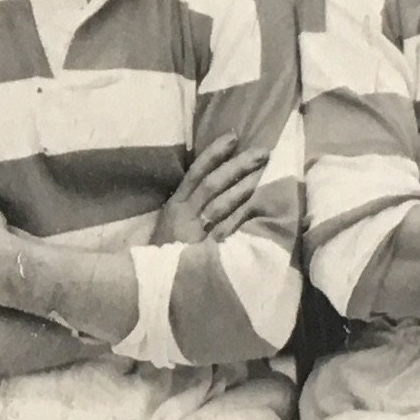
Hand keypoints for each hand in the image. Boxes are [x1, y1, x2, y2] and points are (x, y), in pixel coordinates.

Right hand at [155, 135, 278, 246]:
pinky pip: (229, 228)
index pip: (196, 173)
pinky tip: (259, 203)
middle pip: (213, 184)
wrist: (155, 283)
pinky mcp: (209, 250)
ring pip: (223, 204)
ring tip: (264, 171)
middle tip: (261, 152)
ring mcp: (197, 232)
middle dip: (237, 166)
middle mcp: (185, 215)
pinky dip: (244, 214)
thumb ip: (189, 202)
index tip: (232, 137)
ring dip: (245, 186)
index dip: (214, 154)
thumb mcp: (170, 221)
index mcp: (175, 205)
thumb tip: (214, 177)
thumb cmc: (166, 250)